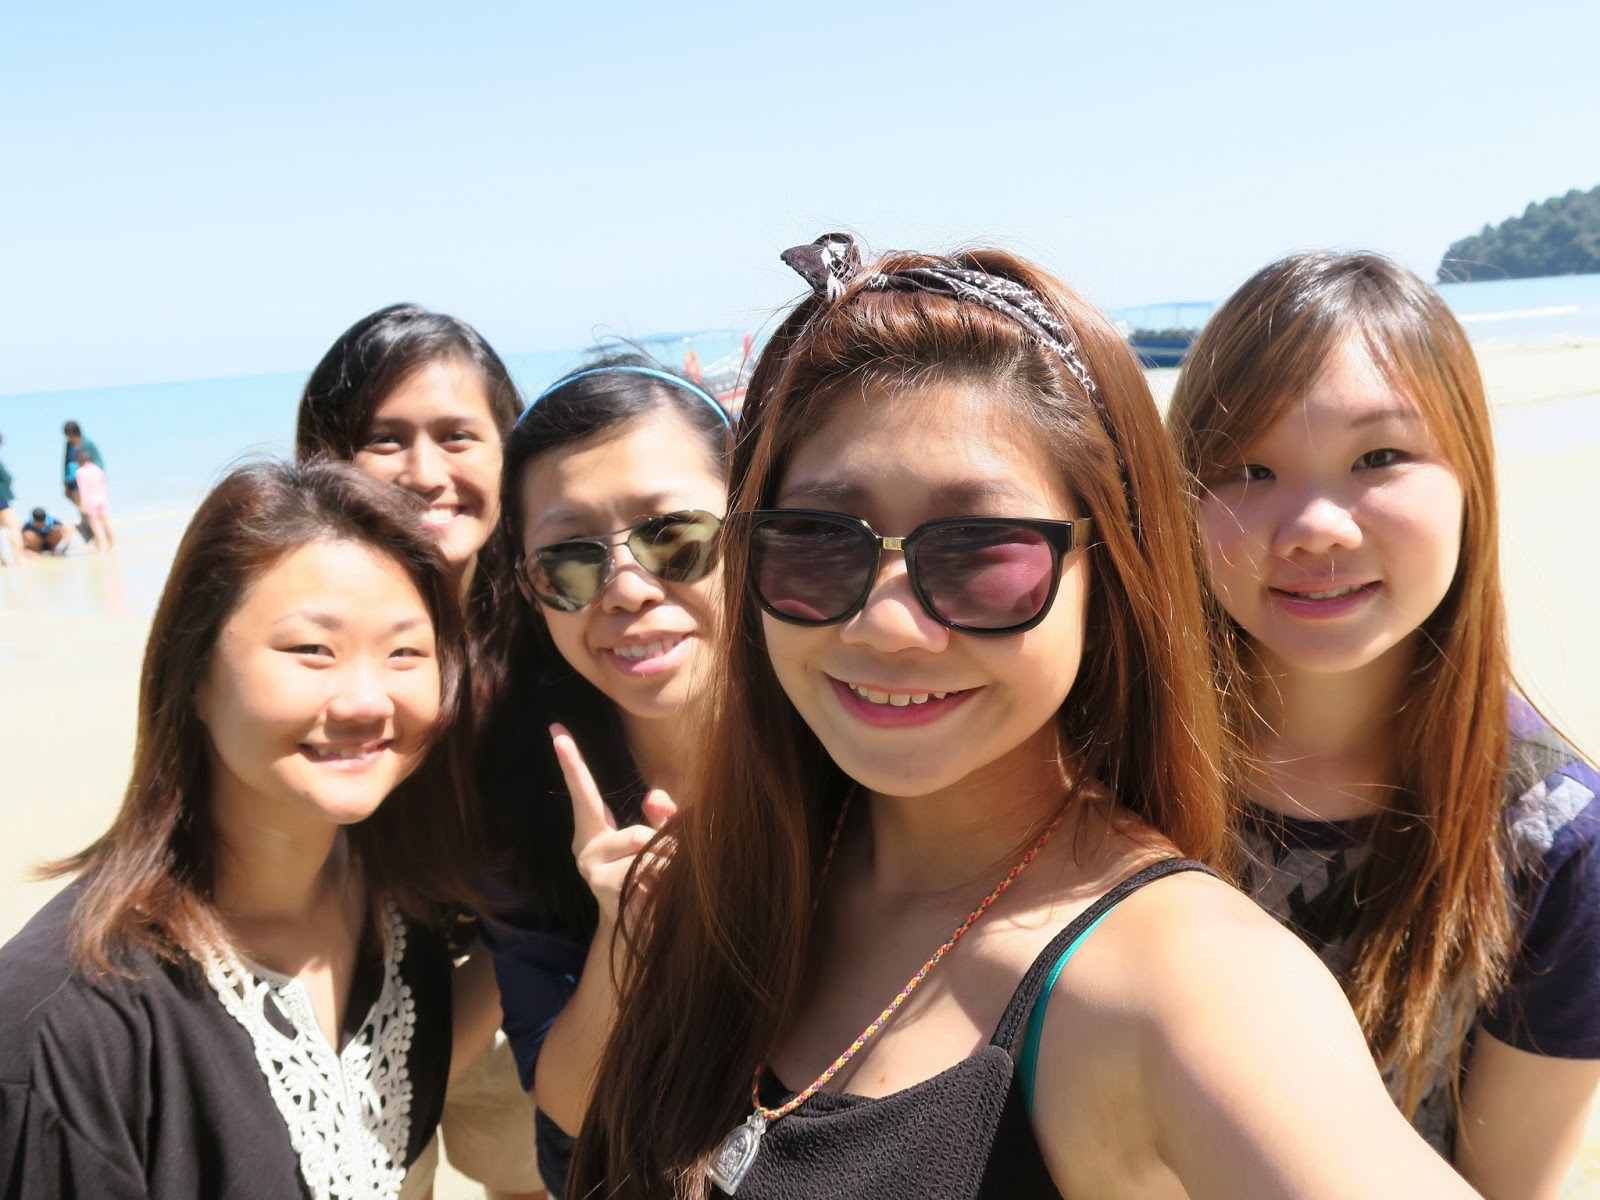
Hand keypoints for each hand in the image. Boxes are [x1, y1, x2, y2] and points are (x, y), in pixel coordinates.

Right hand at [550, 723, 676, 926]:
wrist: (640, 929)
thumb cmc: (651, 876)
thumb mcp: (660, 838)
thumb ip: (662, 813)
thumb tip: (652, 796)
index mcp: (594, 831)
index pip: (582, 792)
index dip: (571, 761)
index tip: (556, 729)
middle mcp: (584, 850)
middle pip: (638, 836)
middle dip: (664, 852)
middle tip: (667, 868)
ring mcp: (593, 875)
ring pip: (646, 861)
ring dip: (667, 872)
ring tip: (660, 888)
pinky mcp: (606, 896)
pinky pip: (648, 882)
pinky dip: (663, 888)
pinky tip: (655, 901)